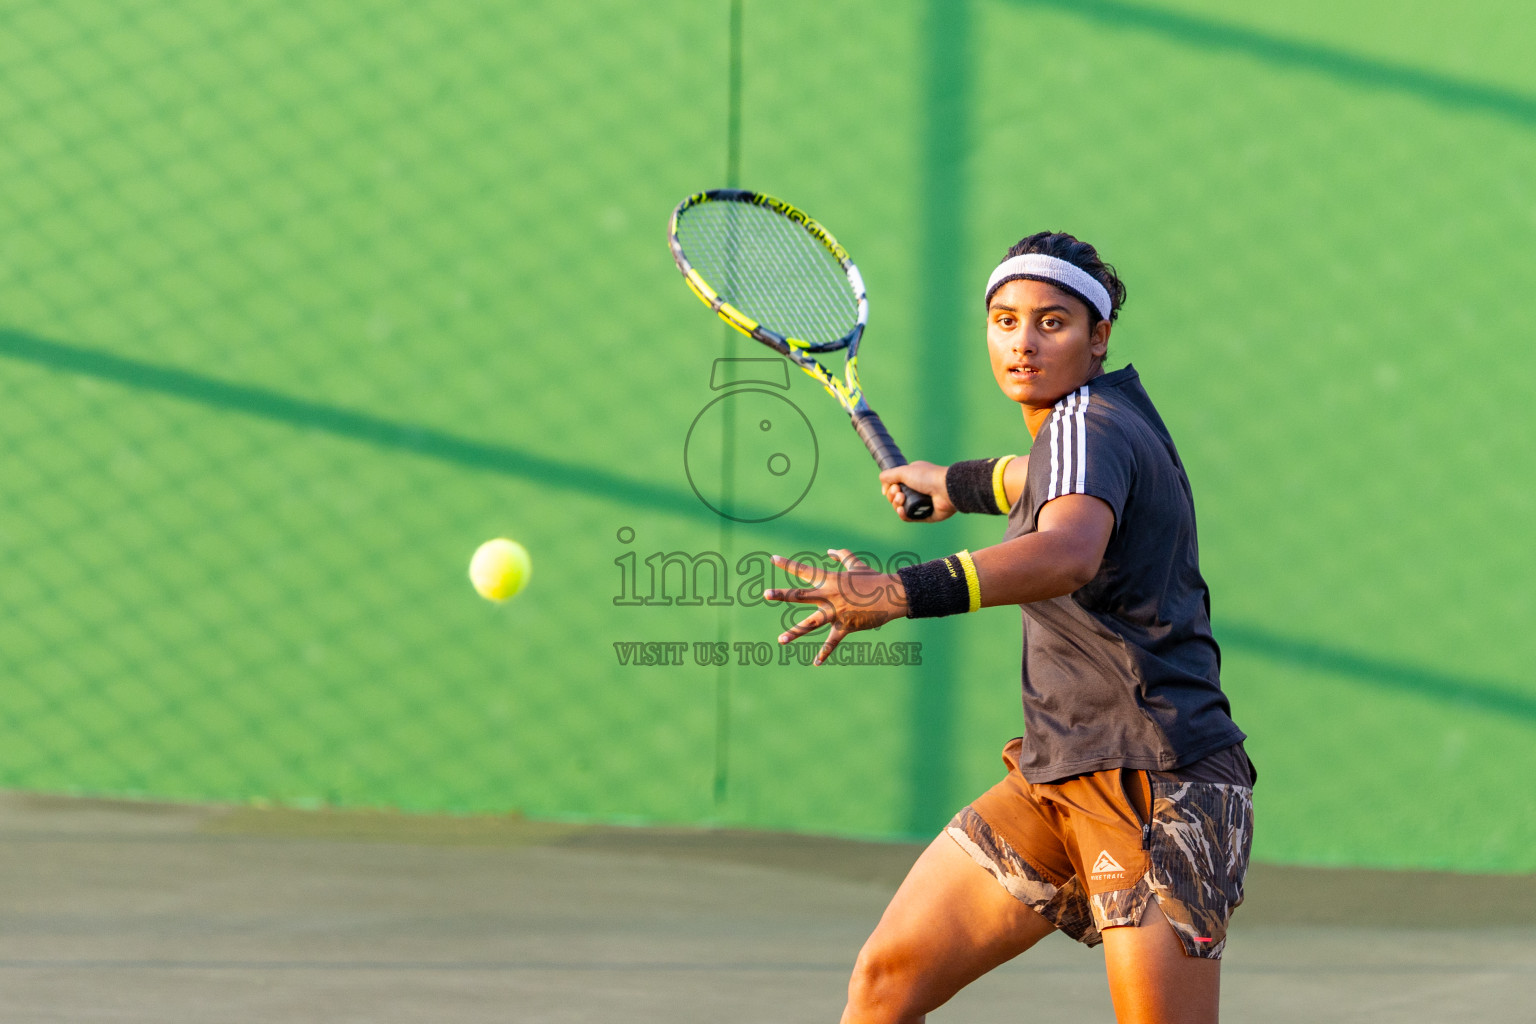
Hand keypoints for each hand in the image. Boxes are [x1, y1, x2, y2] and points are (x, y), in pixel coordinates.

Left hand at [764, 548, 907, 665]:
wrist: (891, 595)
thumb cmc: (873, 579)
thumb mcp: (856, 564)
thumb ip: (842, 556)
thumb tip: (829, 551)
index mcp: (829, 580)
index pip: (804, 570)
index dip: (787, 564)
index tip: (771, 558)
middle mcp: (829, 595)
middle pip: (801, 595)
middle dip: (782, 595)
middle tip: (765, 594)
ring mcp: (836, 612)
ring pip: (811, 623)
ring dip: (795, 632)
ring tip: (780, 640)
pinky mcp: (845, 626)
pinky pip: (832, 641)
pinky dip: (825, 652)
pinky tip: (816, 662)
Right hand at [878, 462, 954, 521]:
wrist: (946, 488)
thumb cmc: (927, 477)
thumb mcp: (904, 471)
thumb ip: (889, 475)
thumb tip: (883, 487)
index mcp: (914, 477)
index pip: (895, 484)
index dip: (890, 487)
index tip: (893, 486)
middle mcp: (918, 489)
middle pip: (896, 497)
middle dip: (893, 496)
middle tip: (899, 493)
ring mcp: (922, 502)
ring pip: (901, 508)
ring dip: (897, 504)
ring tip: (901, 499)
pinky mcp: (926, 514)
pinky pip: (910, 517)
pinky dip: (903, 514)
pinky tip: (901, 510)